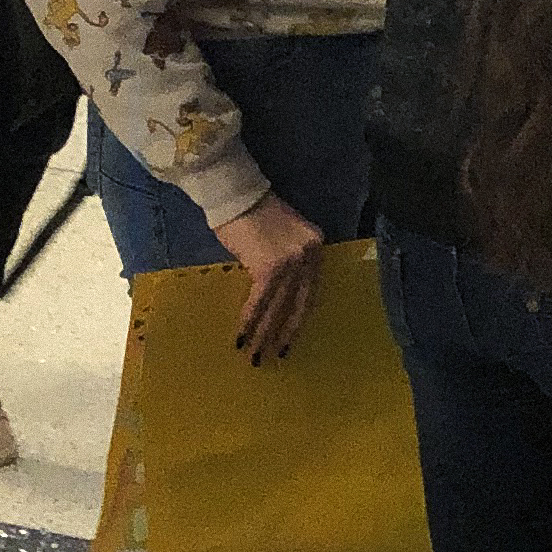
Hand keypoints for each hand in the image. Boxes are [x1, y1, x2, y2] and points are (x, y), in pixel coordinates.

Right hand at [210, 193, 324, 363]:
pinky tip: (241, 339)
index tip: (289, 339)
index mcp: (316, 246)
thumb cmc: (252, 215)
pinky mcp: (270, 267)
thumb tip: (276, 294)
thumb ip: (286, 261)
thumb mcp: (280, 238)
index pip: (310, 290)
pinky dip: (249, 321)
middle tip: (275, 357)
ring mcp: (292, 261)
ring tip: (255, 357)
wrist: (235, 194)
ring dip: (264, 335)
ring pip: (279, 306)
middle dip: (285, 333)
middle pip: (299, 303)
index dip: (299, 318)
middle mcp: (310, 254)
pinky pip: (260, 301)